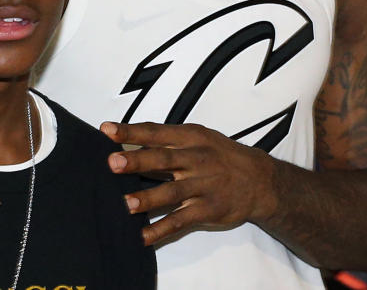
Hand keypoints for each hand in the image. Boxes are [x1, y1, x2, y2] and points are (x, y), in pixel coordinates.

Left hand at [101, 121, 277, 245]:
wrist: (260, 179)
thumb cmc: (220, 155)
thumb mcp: (199, 138)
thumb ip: (168, 141)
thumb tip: (129, 142)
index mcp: (190, 137)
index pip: (156, 132)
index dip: (131, 131)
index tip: (106, 130)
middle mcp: (196, 159)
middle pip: (163, 160)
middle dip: (137, 161)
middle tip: (113, 163)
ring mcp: (203, 185)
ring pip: (171, 192)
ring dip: (147, 199)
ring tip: (125, 204)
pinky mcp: (208, 209)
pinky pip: (182, 220)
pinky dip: (162, 230)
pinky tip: (143, 236)